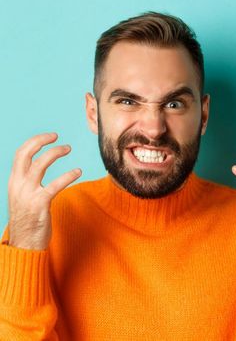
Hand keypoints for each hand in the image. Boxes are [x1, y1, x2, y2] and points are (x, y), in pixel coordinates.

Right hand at [6, 132, 81, 249]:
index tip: (50, 136)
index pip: (20, 154)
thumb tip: (37, 168)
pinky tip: (78, 171)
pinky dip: (67, 175)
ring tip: (68, 148)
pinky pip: (54, 185)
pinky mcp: (39, 205)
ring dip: (55, 153)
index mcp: (14, 181)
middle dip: (41, 141)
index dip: (35, 141)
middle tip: (57, 137)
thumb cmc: (28, 219)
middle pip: (26, 154)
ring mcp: (27, 194)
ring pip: (39, 165)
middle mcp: (18, 185)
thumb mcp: (22, 196)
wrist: (24, 243)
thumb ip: (28, 182)